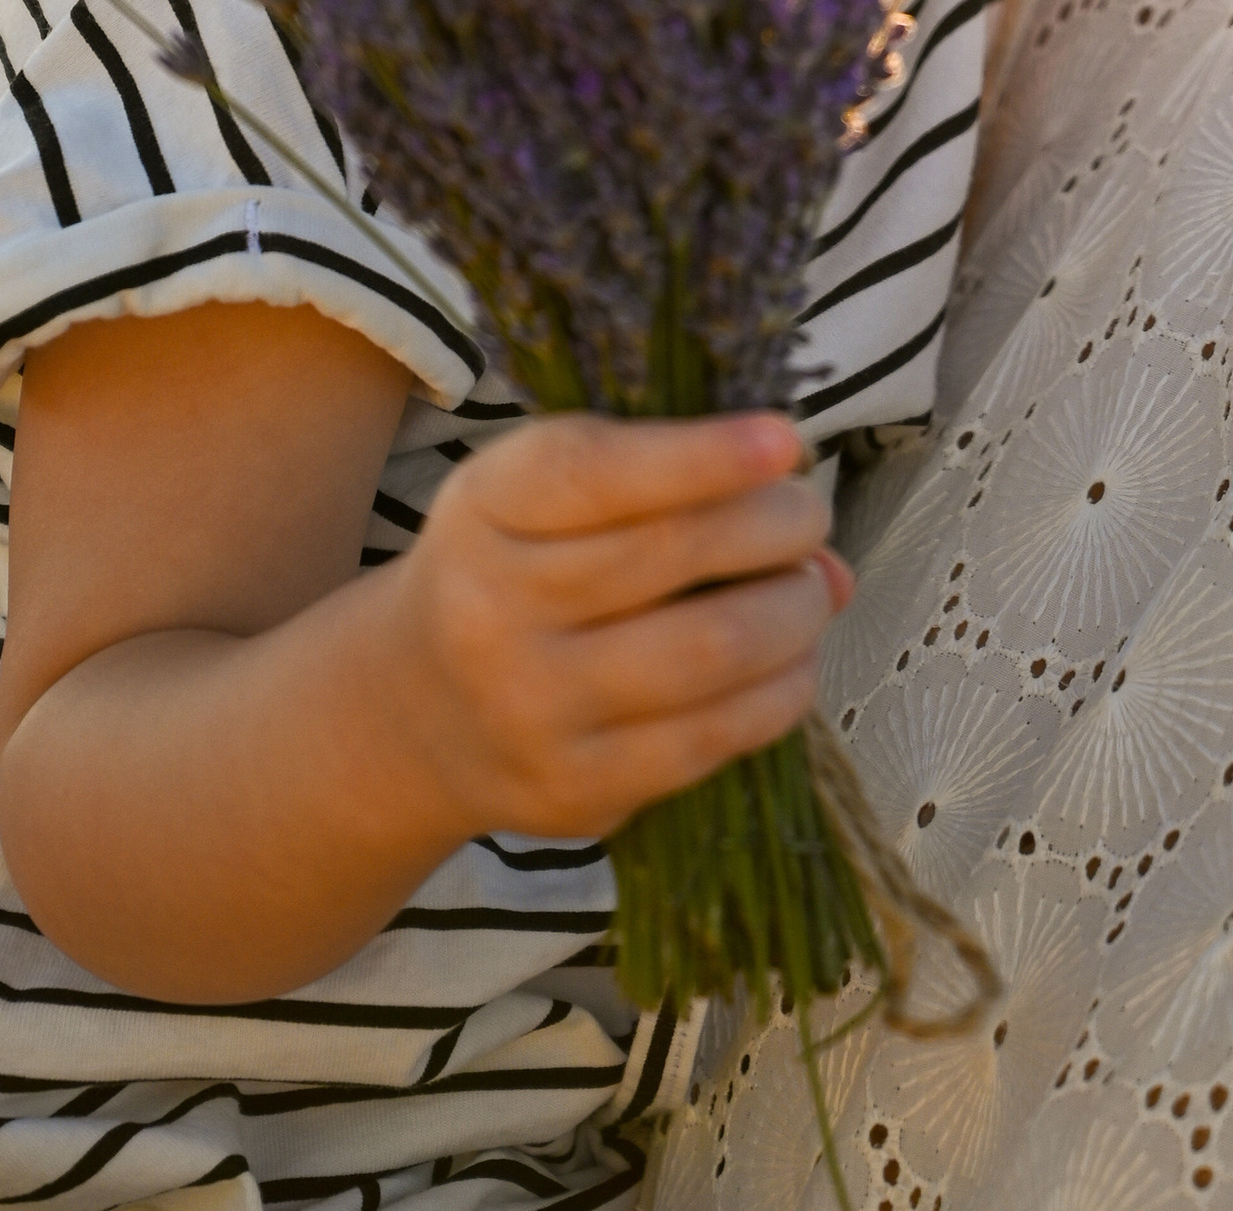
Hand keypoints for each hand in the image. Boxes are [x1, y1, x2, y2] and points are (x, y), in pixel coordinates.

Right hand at [380, 407, 850, 848]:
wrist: (414, 711)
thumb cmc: (511, 567)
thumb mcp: (539, 490)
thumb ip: (660, 480)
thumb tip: (818, 544)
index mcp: (487, 506)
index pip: (598, 474)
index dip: (704, 456)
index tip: (785, 441)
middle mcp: (495, 610)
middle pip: (672, 556)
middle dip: (776, 525)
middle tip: (809, 513)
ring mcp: (534, 710)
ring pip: (708, 651)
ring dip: (794, 611)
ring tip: (812, 586)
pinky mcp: (576, 791)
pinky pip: (710, 739)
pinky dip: (779, 692)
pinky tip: (792, 662)